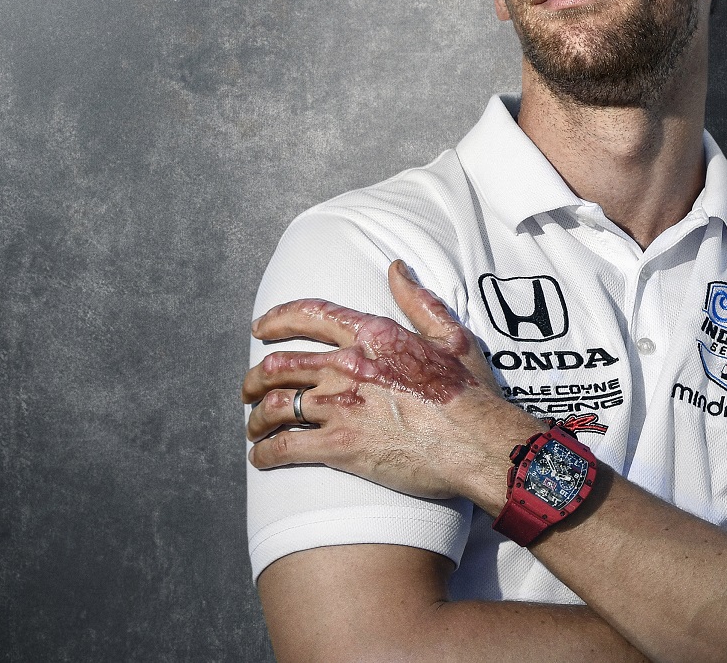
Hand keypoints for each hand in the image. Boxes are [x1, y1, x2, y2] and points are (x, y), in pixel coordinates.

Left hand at [241, 260, 540, 501]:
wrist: (478, 441)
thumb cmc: (470, 393)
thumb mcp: (451, 336)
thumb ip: (418, 301)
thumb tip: (396, 268)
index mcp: (373, 335)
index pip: (311, 316)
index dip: (277, 319)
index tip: (259, 328)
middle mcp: (348, 364)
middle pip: (280, 365)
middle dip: (254, 379)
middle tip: (248, 391)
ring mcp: (341, 404)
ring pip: (275, 405)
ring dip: (255, 417)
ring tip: (254, 428)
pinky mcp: (339, 445)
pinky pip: (284, 446)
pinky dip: (264, 452)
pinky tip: (261, 458)